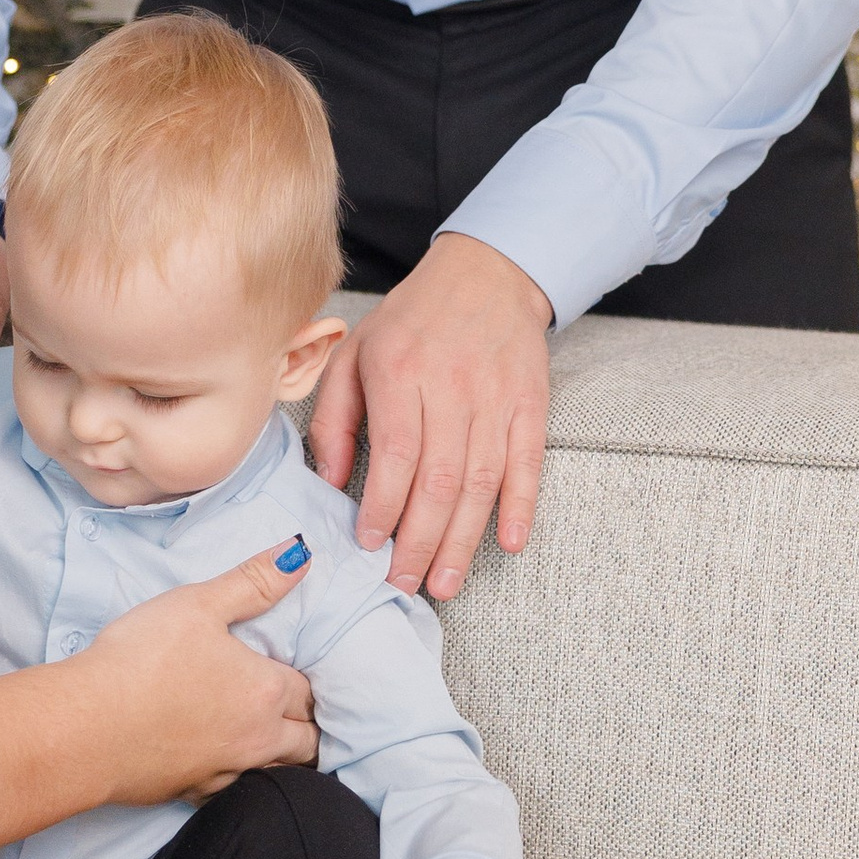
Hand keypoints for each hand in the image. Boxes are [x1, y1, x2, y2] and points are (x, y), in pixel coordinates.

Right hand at [70, 542, 319, 801]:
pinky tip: (221, 762)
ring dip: (283, 757)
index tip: (298, 674)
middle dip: (308, 724)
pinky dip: (238, 777)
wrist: (87, 728)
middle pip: (308, 741)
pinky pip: (235, 790)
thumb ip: (253, 582)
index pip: (309, 690)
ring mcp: (227, 772)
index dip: (307, 680)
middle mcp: (258, 738)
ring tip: (269, 737)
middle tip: (297, 710)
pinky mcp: (194, 794)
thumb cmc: (142, 660)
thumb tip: (301, 555)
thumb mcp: (197, 604)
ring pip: (279, 772)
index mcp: (266, 690)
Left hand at [307, 231, 551, 603]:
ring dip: (463, 539)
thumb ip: (335, 417)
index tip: (371, 544)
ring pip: (481, 481)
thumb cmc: (411, 320)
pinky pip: (527, 462)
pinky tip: (507, 542)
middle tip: (405, 584)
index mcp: (400, 370)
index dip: (384, 506)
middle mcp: (452, 385)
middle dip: (420, 540)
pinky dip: (520, 506)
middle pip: (439, 478)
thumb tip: (326, 481)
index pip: (396, 452)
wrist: (487, 273)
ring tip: (444, 582)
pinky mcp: (531, 403)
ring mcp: (497, 396)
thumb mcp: (354, 352)